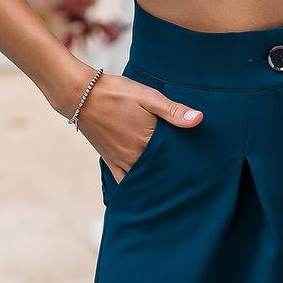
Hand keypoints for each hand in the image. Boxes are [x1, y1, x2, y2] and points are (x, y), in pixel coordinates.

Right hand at [76, 72, 202, 183]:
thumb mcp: (148, 97)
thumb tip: (198, 119)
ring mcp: (121, 161)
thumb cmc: (117, 93)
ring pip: (143, 179)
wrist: (82, 95)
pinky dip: (135, 186)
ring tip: (171, 182)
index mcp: (147, 141)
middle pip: (160, 171)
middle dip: (173, 173)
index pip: (173, 158)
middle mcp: (134, 157)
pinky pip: (124, 182)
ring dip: (156, 180)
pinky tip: (144, 188)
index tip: (199, 164)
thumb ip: (173, 111)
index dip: (186, 161)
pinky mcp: (110, 161)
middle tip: (190, 176)